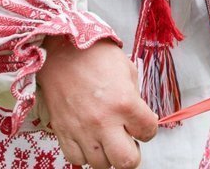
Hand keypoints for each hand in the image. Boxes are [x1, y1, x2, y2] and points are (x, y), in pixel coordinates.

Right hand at [37, 37, 157, 168]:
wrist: (61, 51)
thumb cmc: (95, 56)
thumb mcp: (127, 71)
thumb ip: (136, 99)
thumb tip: (138, 118)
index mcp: (125, 103)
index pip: (148, 132)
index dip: (148, 129)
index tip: (142, 124)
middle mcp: (104, 122)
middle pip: (127, 162)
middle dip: (132, 153)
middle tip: (128, 141)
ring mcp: (82, 130)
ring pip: (101, 165)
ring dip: (108, 154)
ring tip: (107, 138)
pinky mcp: (63, 132)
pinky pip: (76, 158)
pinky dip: (86, 154)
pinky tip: (90, 139)